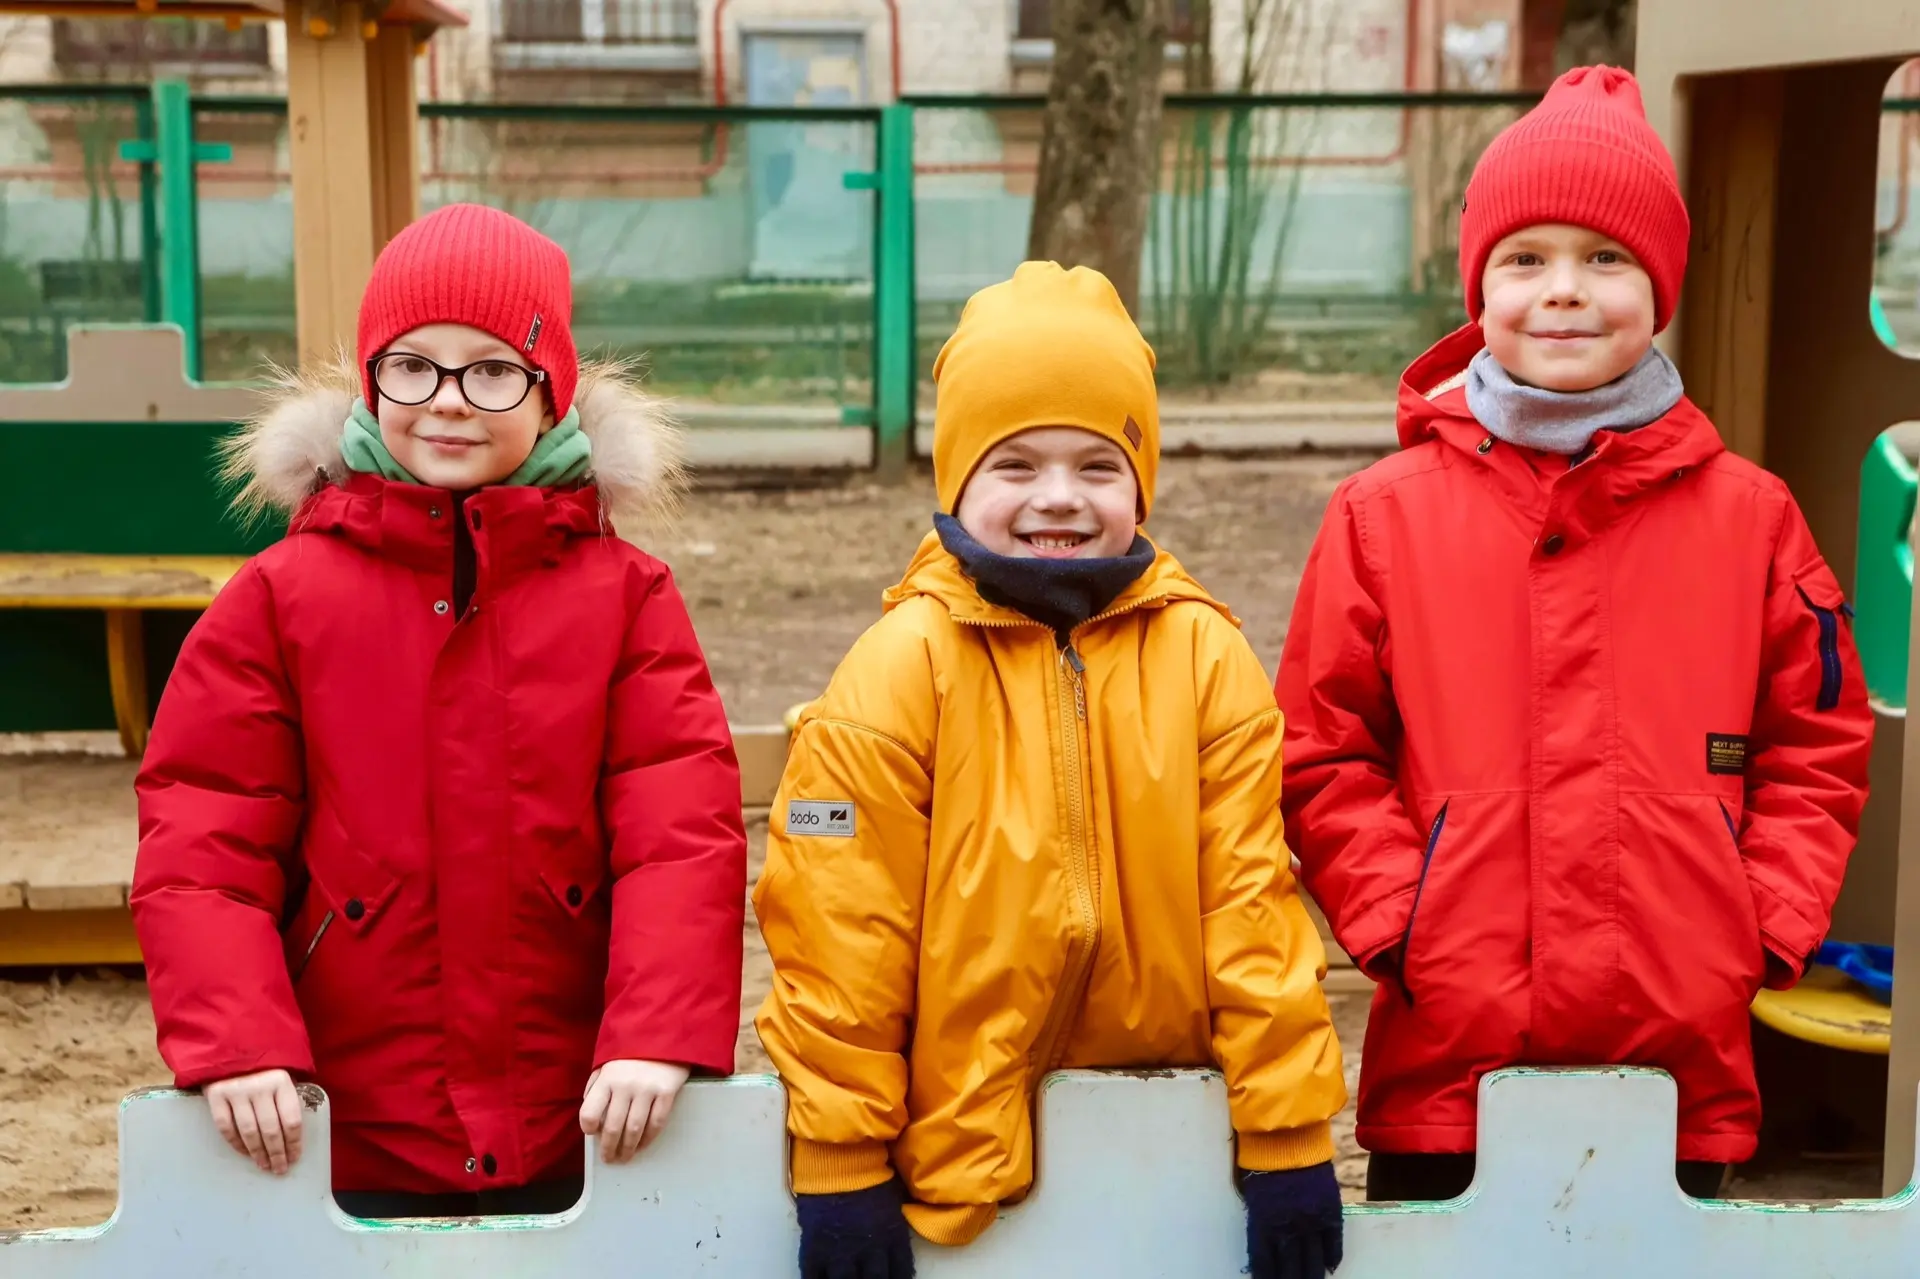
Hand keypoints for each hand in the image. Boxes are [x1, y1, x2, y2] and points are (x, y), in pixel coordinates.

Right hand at [204, 1069, 302, 1174]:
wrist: (230, 1045)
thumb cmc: (263, 1065)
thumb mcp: (282, 1076)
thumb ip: (287, 1099)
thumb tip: (294, 1136)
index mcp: (282, 1081)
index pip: (292, 1120)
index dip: (294, 1143)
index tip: (295, 1157)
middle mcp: (260, 1087)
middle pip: (272, 1129)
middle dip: (277, 1153)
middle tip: (280, 1169)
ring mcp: (236, 1091)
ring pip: (249, 1132)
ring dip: (258, 1153)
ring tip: (264, 1165)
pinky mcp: (216, 1096)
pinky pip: (226, 1128)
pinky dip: (236, 1144)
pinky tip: (245, 1153)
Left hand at [579, 1059, 689, 1162]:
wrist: (665, 1031)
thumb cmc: (633, 1050)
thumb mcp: (607, 1062)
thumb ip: (597, 1086)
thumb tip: (592, 1114)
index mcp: (607, 1078)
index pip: (589, 1113)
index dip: (588, 1128)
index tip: (592, 1134)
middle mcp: (625, 1085)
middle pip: (612, 1127)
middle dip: (609, 1148)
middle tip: (609, 1159)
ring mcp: (647, 1089)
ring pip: (634, 1129)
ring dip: (628, 1148)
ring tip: (625, 1157)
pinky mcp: (667, 1092)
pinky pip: (656, 1122)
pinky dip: (649, 1138)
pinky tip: (643, 1144)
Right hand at [797, 1180, 915, 1278]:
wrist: (839, 1161)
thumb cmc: (869, 1173)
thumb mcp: (892, 1200)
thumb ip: (893, 1227)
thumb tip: (895, 1240)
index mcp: (892, 1238)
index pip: (901, 1272)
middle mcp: (870, 1251)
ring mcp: (841, 1253)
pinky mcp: (815, 1250)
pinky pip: (814, 1277)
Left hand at [1244, 1162, 1343, 1278]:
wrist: (1286, 1138)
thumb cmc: (1261, 1163)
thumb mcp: (1253, 1196)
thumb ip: (1260, 1223)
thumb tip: (1264, 1246)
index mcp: (1262, 1225)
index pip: (1264, 1264)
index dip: (1267, 1277)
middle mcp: (1287, 1228)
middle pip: (1289, 1268)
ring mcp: (1310, 1221)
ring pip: (1313, 1260)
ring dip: (1312, 1275)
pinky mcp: (1330, 1211)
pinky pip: (1333, 1241)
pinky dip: (1333, 1256)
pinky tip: (1330, 1267)